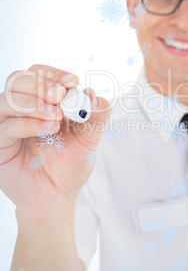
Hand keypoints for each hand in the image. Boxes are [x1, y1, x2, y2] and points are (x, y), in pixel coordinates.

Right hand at [0, 64, 111, 220]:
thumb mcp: (89, 139)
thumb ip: (95, 116)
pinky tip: (49, 129)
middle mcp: (22, 110)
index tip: (72, 81)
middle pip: (18, 79)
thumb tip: (93, 94)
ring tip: (56, 116)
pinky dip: (28, 123)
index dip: (53, 73)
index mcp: (42, 102)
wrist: (57, 197)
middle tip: (60, 96)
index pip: (39, 74)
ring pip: (7, 98)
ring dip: (33, 102)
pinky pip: (6, 126)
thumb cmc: (70, 165)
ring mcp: (7, 125)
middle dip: (41, 84)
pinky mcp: (0, 144)